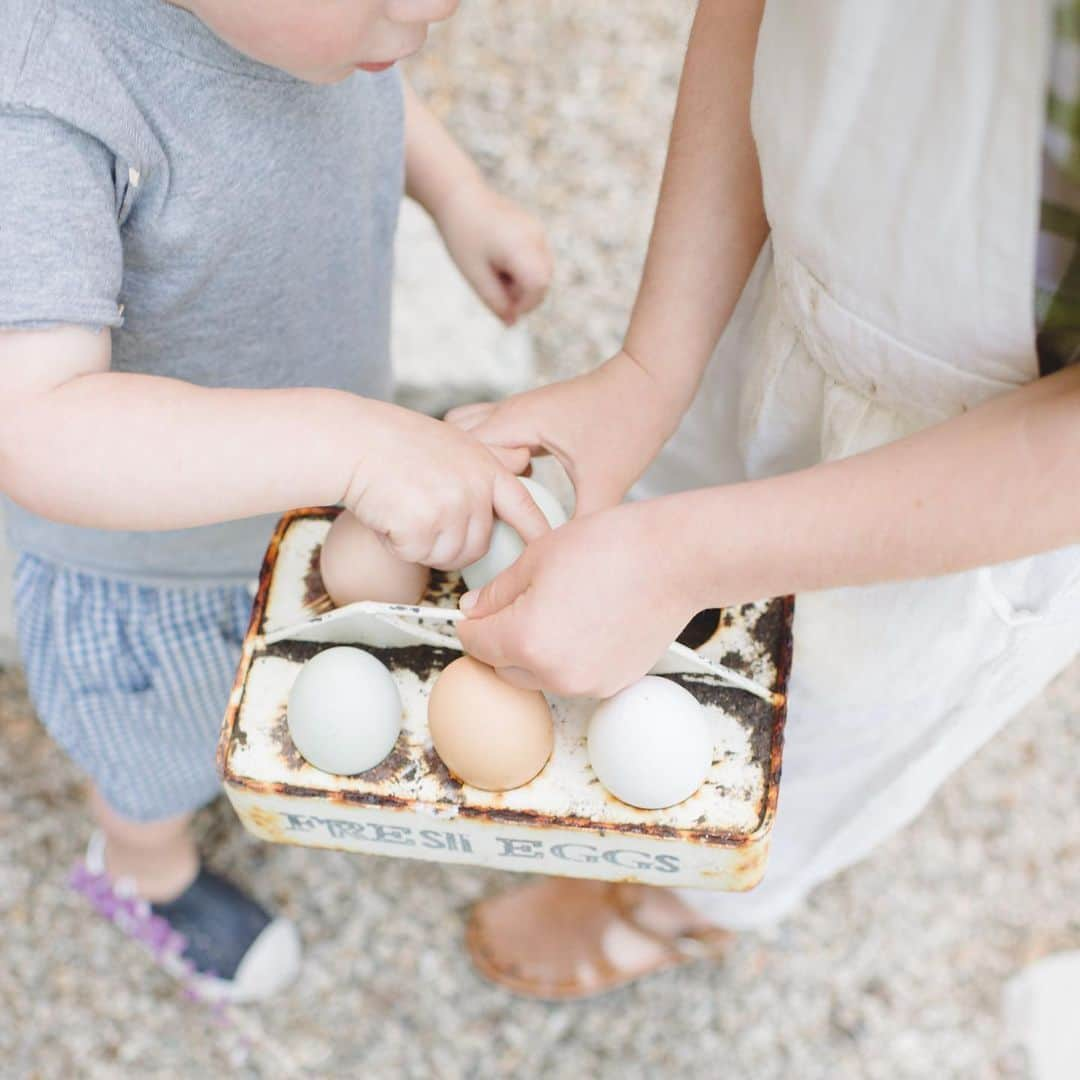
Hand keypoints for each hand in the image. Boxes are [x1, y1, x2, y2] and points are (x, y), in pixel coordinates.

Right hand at [343, 402, 547, 569]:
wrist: (353, 441)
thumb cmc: (396, 441)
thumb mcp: (453, 439)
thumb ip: (490, 456)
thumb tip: (524, 459)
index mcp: (486, 467)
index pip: (524, 508)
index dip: (538, 534)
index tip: (548, 552)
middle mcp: (475, 487)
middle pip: (477, 546)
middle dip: (449, 543)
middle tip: (420, 515)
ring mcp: (450, 506)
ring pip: (446, 557)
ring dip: (421, 546)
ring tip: (403, 509)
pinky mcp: (423, 525)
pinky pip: (416, 556)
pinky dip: (397, 545)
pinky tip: (387, 515)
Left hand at [435, 181, 552, 325]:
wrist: (458, 195)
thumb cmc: (462, 236)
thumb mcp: (474, 276)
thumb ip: (495, 302)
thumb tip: (513, 324)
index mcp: (519, 246)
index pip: (538, 286)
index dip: (524, 303)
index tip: (502, 304)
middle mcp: (535, 236)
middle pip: (543, 282)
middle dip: (522, 294)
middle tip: (492, 284)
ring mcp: (538, 231)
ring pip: (542, 273)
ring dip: (521, 282)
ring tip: (494, 270)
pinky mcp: (536, 229)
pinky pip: (537, 261)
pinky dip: (522, 269)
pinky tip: (499, 259)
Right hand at [446, 350, 684, 516]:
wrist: (650, 383)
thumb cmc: (629, 422)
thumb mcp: (605, 482)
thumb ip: (579, 524)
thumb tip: (559, 559)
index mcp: (518, 422)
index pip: (465, 456)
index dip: (468, 489)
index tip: (482, 517)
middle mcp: (510, 411)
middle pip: (454, 441)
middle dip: (461, 476)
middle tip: (482, 510)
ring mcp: (518, 409)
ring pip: (467, 432)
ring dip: (472, 462)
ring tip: (493, 495)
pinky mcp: (530, 414)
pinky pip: (491, 433)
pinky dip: (491, 456)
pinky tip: (515, 482)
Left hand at [456, 499, 699, 696]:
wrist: (675, 559)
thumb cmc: (611, 548)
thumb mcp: (537, 557)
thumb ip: (497, 592)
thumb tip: (474, 610)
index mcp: (525, 641)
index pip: (474, 643)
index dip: (471, 623)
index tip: (476, 610)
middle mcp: (555, 674)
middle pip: (503, 667)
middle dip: (501, 640)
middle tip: (517, 604)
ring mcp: (588, 684)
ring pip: (539, 676)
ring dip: (535, 652)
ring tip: (557, 608)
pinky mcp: (614, 683)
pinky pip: (574, 676)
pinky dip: (569, 657)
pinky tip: (585, 621)